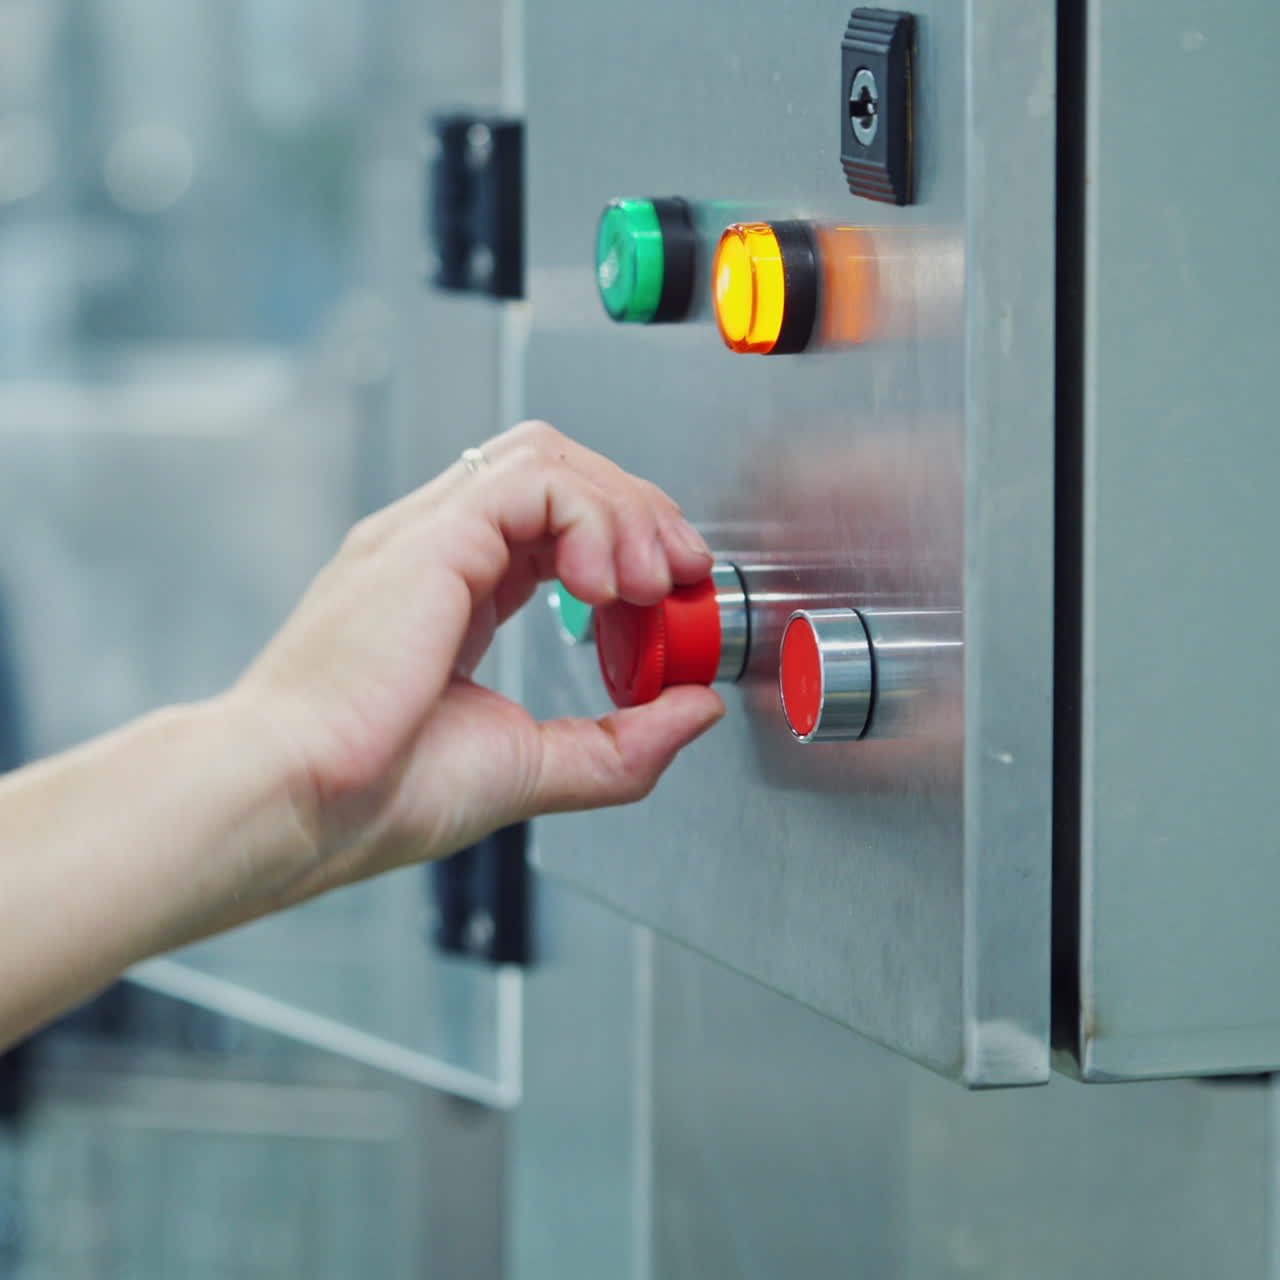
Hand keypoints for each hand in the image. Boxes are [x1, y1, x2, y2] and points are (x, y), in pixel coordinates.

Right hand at [228, 421, 724, 906]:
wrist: (295, 807)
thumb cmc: (371, 796)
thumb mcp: (531, 768)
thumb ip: (620, 743)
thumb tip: (693, 711)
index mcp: (450, 593)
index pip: (552, 521)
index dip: (624, 539)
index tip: (672, 590)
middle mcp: (435, 550)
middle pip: (556, 471)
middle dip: (636, 510)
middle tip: (682, 571)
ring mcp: (425, 536)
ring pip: (546, 457)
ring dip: (620, 508)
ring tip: (649, 581)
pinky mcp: (430, 539)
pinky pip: (531, 480)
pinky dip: (589, 517)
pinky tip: (604, 582)